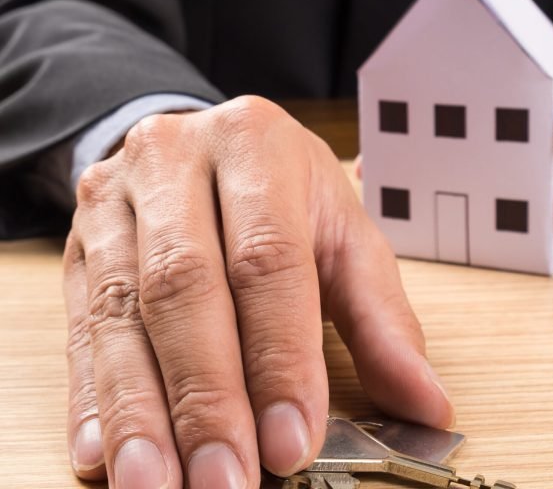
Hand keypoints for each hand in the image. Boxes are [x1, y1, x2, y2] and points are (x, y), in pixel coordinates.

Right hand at [63, 96, 453, 487]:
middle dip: (205, 394)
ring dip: (140, 411)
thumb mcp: (341, 233)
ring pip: (122, 311)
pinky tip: (102, 453)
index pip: (267, 256)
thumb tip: (427, 405)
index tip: (290, 442)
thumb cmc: (282, 192)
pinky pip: (81, 322)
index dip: (279, 354)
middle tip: (225, 482)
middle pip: (184, 282)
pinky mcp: (81, 239)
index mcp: (255, 143)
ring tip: (159, 485)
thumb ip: (382, 317)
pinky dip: (92, 395)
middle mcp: (174, 157)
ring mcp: (116, 196)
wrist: (203, 148)